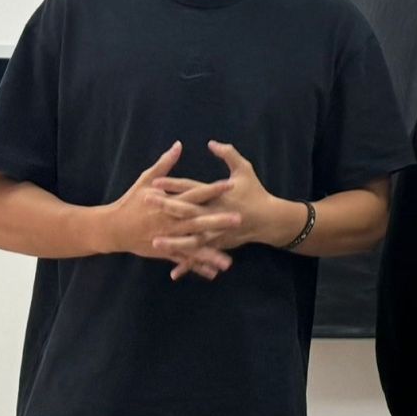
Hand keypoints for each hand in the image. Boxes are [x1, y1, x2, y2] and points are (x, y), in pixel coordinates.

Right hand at [102, 142, 238, 280]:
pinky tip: (214, 272)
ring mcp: (168, 239)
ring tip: (229, 261)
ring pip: (193, 246)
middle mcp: (170, 222)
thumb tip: (178, 145)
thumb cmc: (130, 202)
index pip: (194, 194)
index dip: (212, 189)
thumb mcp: (146, 180)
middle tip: (239, 219)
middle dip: (218, 221)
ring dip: (211, 253)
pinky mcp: (164, 252)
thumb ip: (165, 164)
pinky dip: (198, 266)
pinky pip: (184, 259)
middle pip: (198, 221)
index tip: (230, 184)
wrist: (111, 228)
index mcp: (168, 203)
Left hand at [151, 142, 292, 278]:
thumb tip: (212, 143)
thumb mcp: (245, 170)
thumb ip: (229, 155)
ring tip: (154, 242)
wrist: (270, 220)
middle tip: (146, 202)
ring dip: (173, 242)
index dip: (173, 185)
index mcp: (218, 196)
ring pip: (192, 239)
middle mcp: (215, 214)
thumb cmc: (255, 193)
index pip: (192, 188)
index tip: (154, 182)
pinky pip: (201, 256)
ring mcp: (216, 232)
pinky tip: (173, 272)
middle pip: (187, 212)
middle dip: (165, 207)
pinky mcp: (218, 244)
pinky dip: (188, 265)